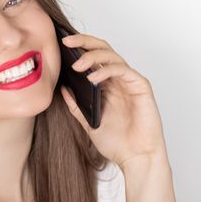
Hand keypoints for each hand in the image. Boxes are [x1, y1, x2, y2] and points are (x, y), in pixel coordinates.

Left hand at [59, 33, 168, 169]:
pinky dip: (107, 70)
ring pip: (112, 56)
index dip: (78, 47)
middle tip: (66, 42)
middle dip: (84, 42)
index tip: (60, 44)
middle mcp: (118, 79)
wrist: (135, 159)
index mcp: (106, 84)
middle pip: (102, 49)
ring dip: (92, 56)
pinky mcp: (141, 87)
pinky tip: (92, 77)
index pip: (92, 57)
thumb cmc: (116, 142)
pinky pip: (123, 71)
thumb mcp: (87, 122)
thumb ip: (76, 105)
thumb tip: (63, 88)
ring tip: (76, 65)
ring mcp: (130, 81)